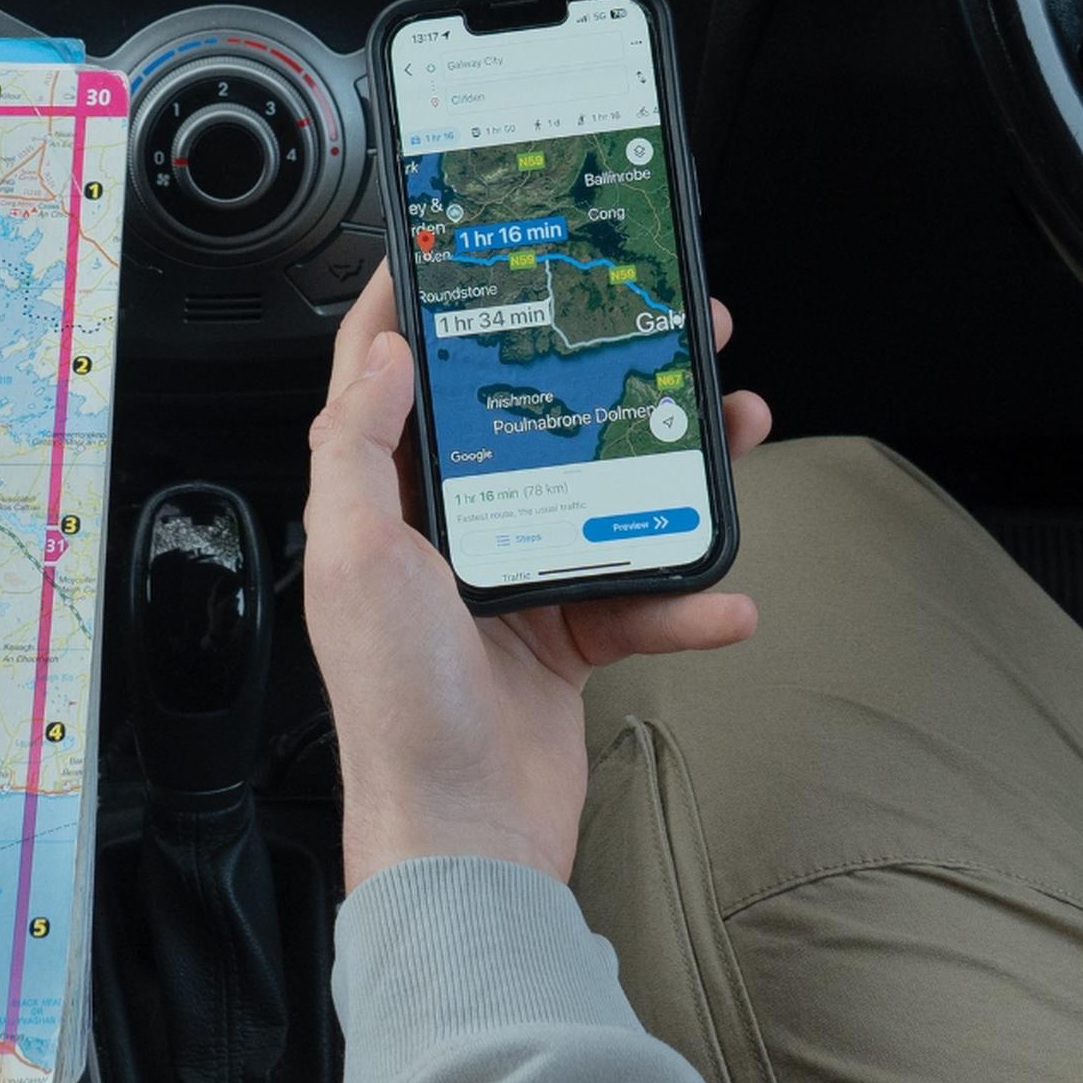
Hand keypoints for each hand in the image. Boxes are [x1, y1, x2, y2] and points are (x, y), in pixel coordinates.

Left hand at [302, 268, 770, 889]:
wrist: (463, 836)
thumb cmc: (398, 712)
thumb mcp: (354, 560)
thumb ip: (357, 449)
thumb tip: (381, 352)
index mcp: (382, 506)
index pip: (385, 379)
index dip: (418, 306)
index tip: (462, 246)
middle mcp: (442, 535)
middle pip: (523, 423)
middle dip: (594, 369)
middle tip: (661, 325)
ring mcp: (509, 582)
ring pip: (601, 494)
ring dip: (671, 464)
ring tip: (729, 427)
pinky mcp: (566, 636)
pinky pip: (641, 596)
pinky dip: (688, 598)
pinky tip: (723, 596)